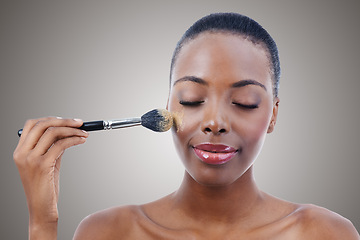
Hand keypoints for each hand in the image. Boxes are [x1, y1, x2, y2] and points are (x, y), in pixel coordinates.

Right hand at [13, 117, 88, 238]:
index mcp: (20, 151)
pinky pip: (60, 145)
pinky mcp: (42, 165)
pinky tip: (81, 140)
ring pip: (53, 133)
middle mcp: (22, 153)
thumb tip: (67, 131)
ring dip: (72, 130)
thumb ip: (53, 146)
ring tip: (84, 133)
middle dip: (64, 121)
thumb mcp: (47, 162)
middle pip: (43, 125)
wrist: (42, 208)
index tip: (67, 121)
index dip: (51, 119)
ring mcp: (30, 159)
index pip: (32, 124)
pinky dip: (73, 140)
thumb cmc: (45, 186)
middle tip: (80, 122)